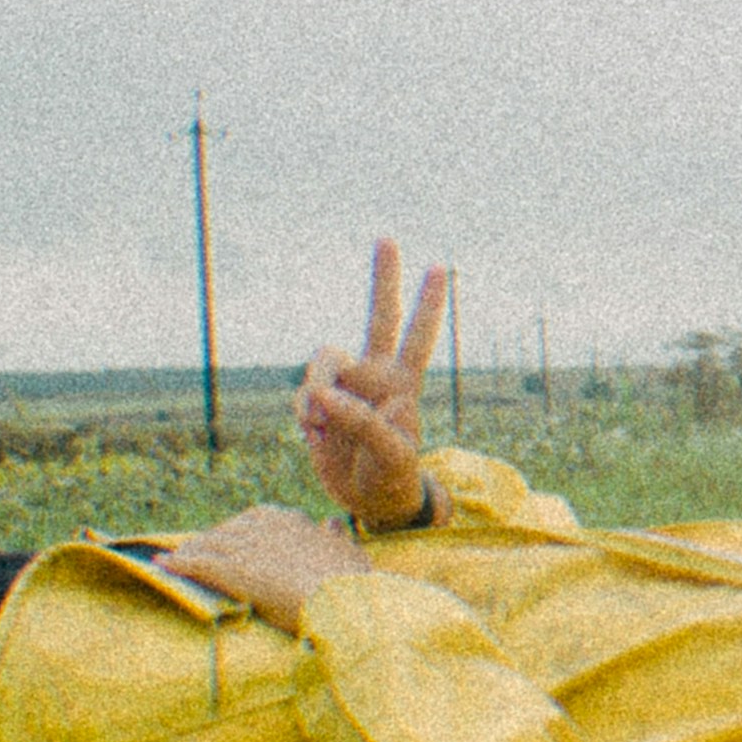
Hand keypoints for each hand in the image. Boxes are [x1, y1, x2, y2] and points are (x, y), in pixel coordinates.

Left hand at [158, 504, 368, 622]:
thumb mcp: (350, 554)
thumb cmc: (353, 583)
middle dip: (206, 542)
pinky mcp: (233, 569)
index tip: (226, 543)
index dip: (234, 533)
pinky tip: (161, 567)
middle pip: (224, 531)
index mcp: (290, 520)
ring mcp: (247, 546)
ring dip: (187, 553)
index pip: (251, 520)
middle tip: (189, 553)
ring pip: (207, 546)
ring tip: (171, 561)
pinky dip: (176, 565)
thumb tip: (332, 522)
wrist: (344, 602)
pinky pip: (197, 564)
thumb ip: (336, 537)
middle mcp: (265, 525)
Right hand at [300, 240, 450, 530]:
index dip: (428, 305)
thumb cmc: (393, 477)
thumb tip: (328, 397)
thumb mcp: (391, 455)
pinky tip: (313, 433)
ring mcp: (347, 388)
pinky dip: (303, 411)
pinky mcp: (321, 405)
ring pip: (324, 360)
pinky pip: (303, 395)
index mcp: (403, 384)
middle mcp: (376, 376)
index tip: (439, 268)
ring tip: (318, 422)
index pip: (418, 337)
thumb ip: (364, 422)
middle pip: (379, 317)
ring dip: (314, 388)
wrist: (369, 503)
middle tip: (388, 238)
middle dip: (384, 279)